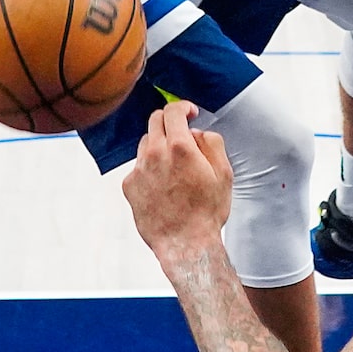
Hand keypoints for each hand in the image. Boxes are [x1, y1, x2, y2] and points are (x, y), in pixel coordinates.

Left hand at [123, 101, 233, 258]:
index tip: (189, 112)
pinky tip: (163, 186)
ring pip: (146, 143)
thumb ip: (212, 143)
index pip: (173, 110)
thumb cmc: (207, 212)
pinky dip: (149, 168)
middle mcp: (155, 154)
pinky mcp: (129, 186)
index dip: (183, 107)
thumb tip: (197, 133)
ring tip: (174, 167)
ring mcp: (139, 170)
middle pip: (155, 121)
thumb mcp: (223, 174)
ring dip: (159, 146)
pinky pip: (138, 167)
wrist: (185, 244)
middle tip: (181, 133)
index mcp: (180, 147)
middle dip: (170, 121)